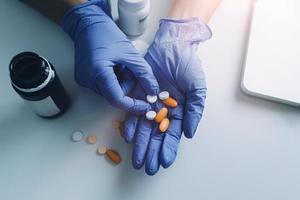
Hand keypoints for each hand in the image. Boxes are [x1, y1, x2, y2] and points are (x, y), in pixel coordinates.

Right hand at [62, 0, 158, 113]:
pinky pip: (102, 86)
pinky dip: (113, 80)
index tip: (146, 105)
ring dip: (120, 82)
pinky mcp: (83, 78)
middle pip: (114, 95)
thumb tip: (153, 92)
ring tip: (121, 65)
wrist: (88, 24)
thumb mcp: (131, 54)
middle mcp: (88, 80)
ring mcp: (84, 80)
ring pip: (109, 91)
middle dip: (128, 86)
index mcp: (99, 73)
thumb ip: (144, 74)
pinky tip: (113, 66)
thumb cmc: (108, 35)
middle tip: (131, 70)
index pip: (117, 99)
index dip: (133, 105)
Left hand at [122, 19, 211, 174]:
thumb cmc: (188, 66)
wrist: (172, 46)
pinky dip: (131, 124)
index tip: (164, 162)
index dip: (168, 149)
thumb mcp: (197, 88)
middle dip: (152, 152)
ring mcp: (149, 104)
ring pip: (144, 128)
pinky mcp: (138, 95)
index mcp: (179, 112)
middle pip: (156, 136)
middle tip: (147, 168)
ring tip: (137, 159)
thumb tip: (189, 133)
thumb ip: (195, 111)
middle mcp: (163, 111)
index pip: (173, 135)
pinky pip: (133, 112)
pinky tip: (130, 137)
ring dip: (141, 144)